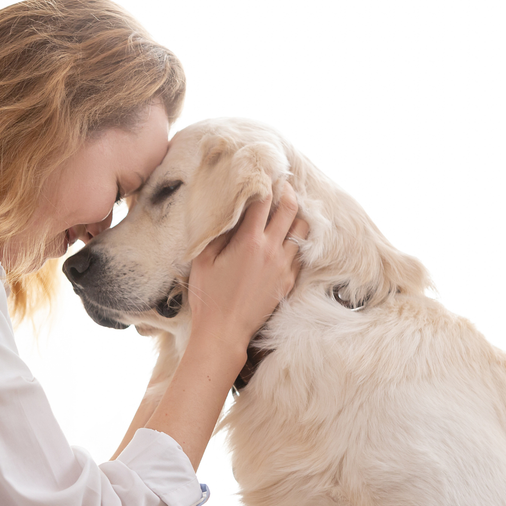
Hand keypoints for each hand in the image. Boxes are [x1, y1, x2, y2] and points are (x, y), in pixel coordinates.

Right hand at [187, 181, 306, 348]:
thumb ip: (217, 232)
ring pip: (302, 230)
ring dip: (297, 215)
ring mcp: (284, 267)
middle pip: (290, 209)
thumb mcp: (203, 260)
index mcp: (249, 241)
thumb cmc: (208, 296)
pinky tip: (288, 237)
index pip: (263, 201)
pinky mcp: (288, 282)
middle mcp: (272, 250)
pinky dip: (297, 240)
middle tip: (282, 184)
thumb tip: (229, 212)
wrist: (224, 332)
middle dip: (287, 192)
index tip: (264, 173)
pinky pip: (301, 253)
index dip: (265, 183)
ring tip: (288, 209)